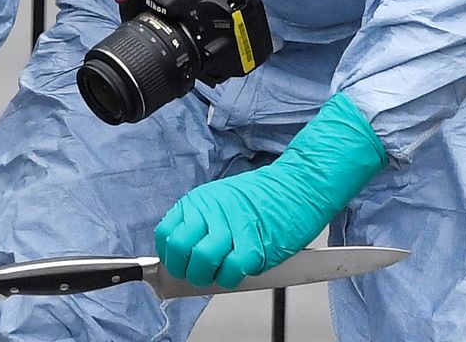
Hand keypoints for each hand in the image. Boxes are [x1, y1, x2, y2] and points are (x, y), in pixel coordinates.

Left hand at [154, 93, 387, 287]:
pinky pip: (230, 273)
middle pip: (179, 251)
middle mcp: (211, 212)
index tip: (178, 263)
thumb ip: (201, 222)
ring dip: (207, 278)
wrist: (299, 185)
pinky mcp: (253, 246)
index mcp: (200, 201)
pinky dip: (231, 279)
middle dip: (185, 270)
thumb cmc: (265, 196)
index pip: (166, 234)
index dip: (169, 255)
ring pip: (201, 263)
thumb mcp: (222, 199)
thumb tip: (184, 253)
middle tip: (197, 274)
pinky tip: (239, 271)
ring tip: (219, 274)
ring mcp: (231, 228)